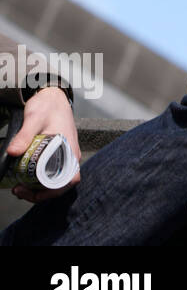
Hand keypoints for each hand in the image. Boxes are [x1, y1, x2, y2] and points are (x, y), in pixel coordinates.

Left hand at [6, 87, 80, 203]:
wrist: (52, 97)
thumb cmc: (48, 106)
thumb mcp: (34, 119)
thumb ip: (24, 135)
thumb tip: (13, 152)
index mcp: (70, 150)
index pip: (70, 179)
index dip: (53, 191)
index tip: (33, 192)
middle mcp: (70, 155)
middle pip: (60, 184)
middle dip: (40, 193)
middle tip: (19, 190)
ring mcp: (64, 156)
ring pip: (55, 180)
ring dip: (37, 187)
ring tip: (18, 186)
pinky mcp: (57, 155)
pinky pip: (51, 173)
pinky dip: (38, 179)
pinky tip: (24, 176)